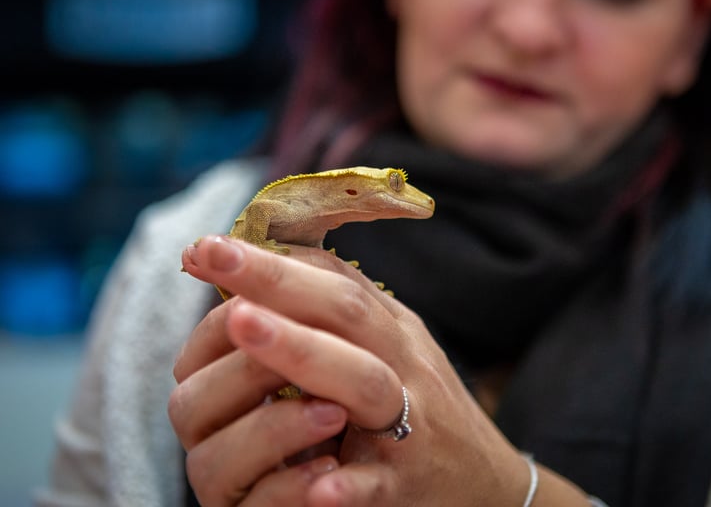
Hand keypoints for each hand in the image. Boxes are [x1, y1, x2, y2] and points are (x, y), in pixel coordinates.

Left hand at [171, 236, 585, 505]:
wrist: (486, 483)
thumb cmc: (423, 406)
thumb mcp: (394, 347)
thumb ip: (343, 309)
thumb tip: (275, 259)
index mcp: (393, 331)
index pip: (336, 280)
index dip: (272, 258)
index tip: (208, 244)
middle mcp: (402, 364)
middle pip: (345, 311)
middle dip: (276, 279)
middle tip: (213, 254)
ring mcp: (408, 424)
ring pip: (362, 380)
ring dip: (302, 350)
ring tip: (242, 323)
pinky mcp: (405, 485)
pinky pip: (376, 484)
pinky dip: (347, 484)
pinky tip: (314, 485)